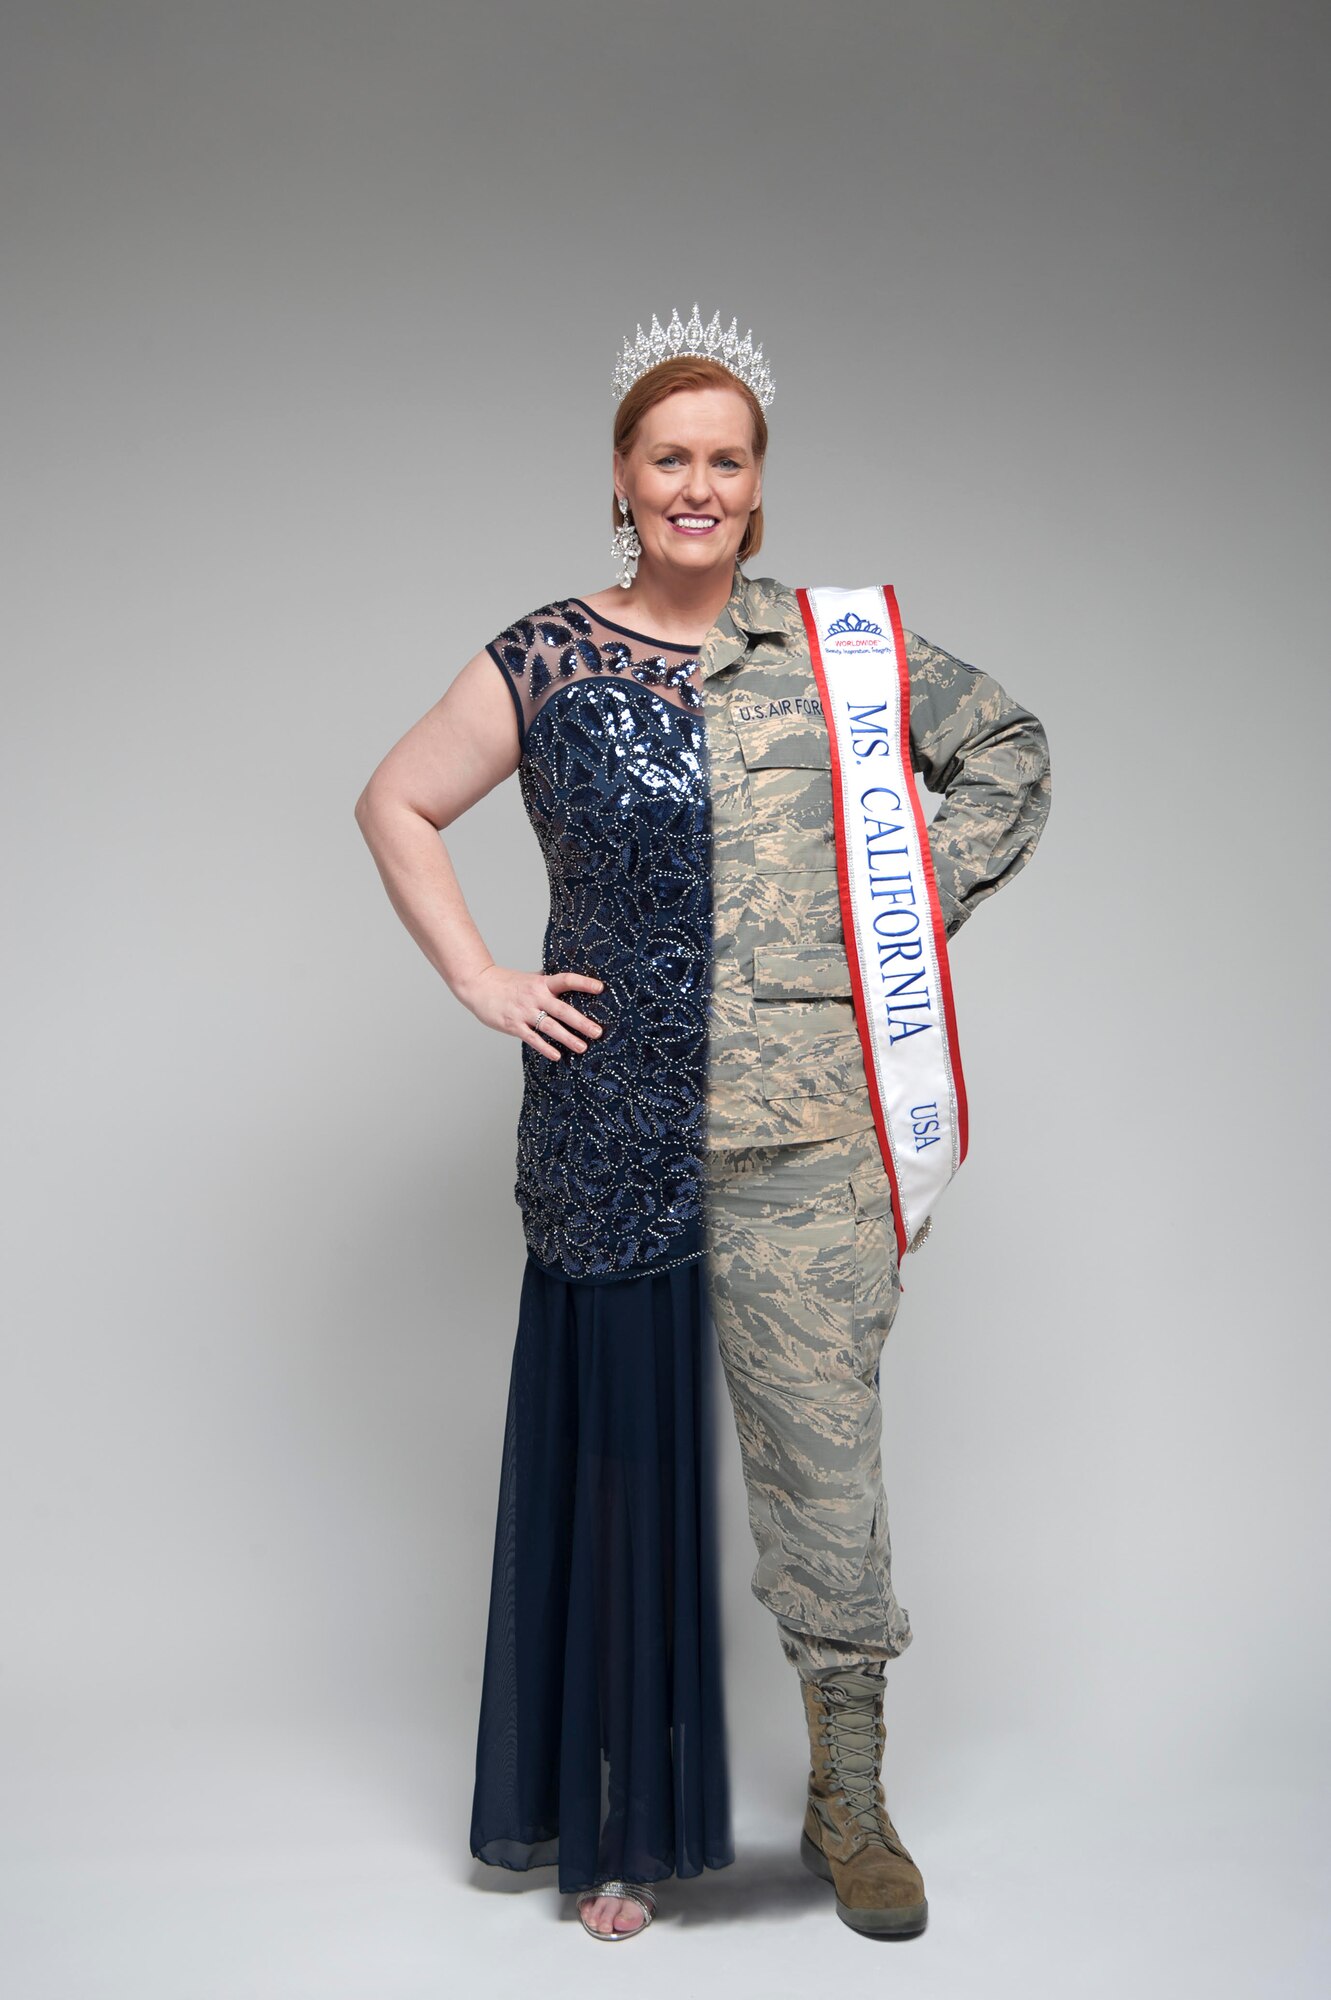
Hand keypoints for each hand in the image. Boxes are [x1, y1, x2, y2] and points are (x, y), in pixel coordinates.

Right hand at [462, 966, 605, 1060]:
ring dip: (567, 1038)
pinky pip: (532, 1038)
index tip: (601, 989)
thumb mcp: (530, 978)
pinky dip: (545, 1048)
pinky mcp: (513, 1025)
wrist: (479, 986)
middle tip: (598, 1032)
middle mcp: (535, 996)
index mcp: (541, 982)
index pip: (566, 980)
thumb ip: (548, 982)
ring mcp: (524, 1012)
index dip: (584, 983)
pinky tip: (557, 1056)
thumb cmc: (507, 983)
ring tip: (583, 1048)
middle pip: (562, 1010)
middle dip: (582, 1022)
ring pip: (550, 1027)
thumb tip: (571, 983)